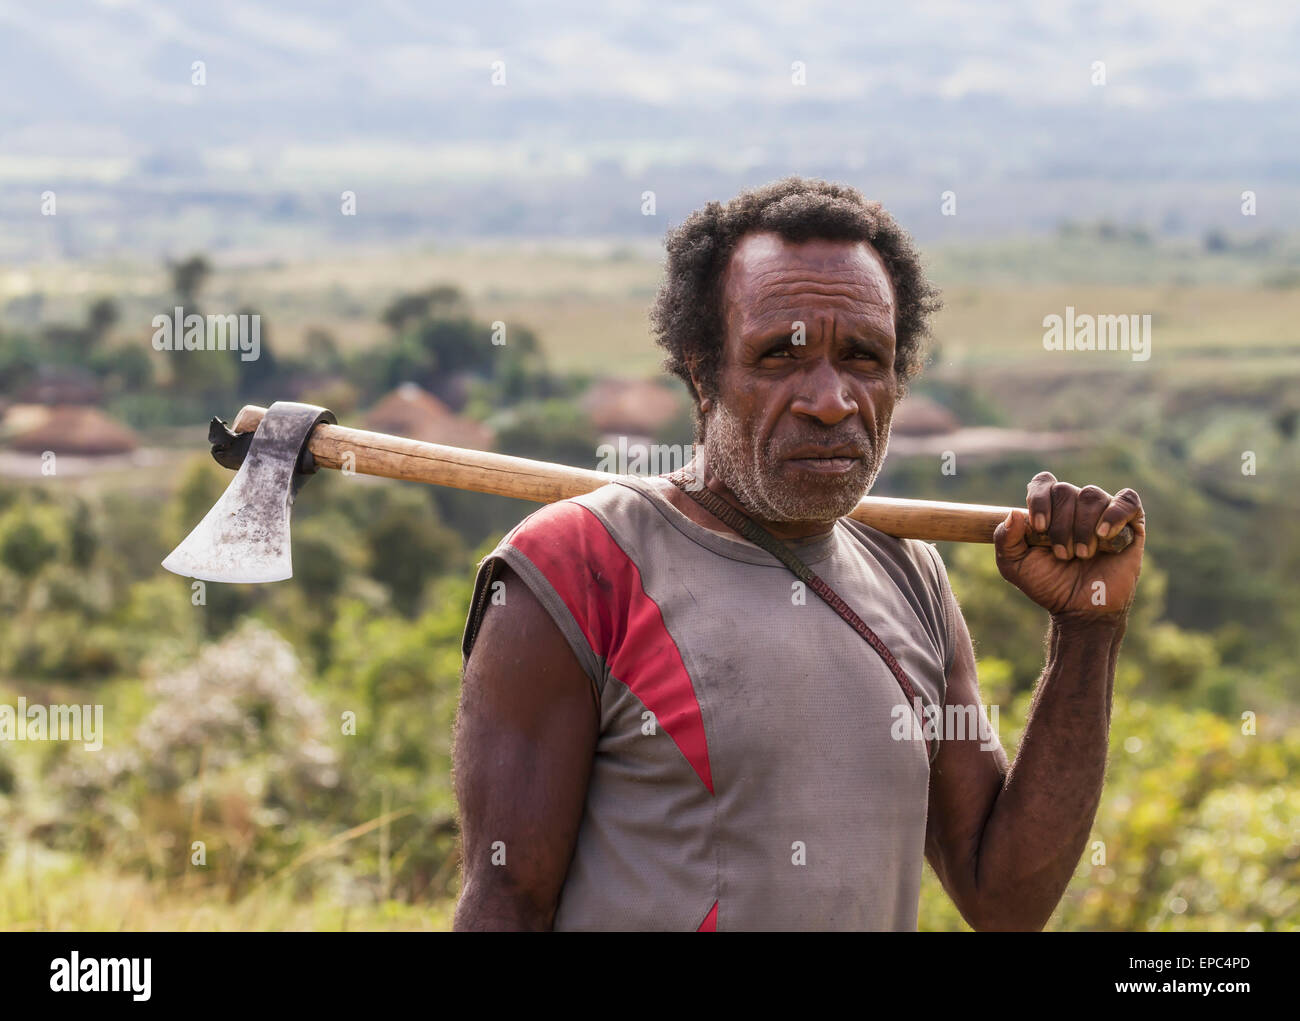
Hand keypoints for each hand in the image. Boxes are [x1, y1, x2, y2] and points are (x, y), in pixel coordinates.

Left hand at [994, 472, 1145, 618]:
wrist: (1081, 609)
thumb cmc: (1049, 584)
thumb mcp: (1015, 565)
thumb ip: (1005, 538)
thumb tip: (1013, 513)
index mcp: (1049, 509)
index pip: (1043, 482)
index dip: (1039, 499)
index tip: (1039, 527)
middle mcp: (1076, 505)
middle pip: (1065, 491)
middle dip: (1060, 526)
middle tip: (1063, 555)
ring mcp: (1104, 512)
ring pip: (1092, 495)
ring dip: (1083, 528)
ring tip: (1083, 555)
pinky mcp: (1132, 522)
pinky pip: (1127, 500)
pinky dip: (1114, 514)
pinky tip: (1104, 535)